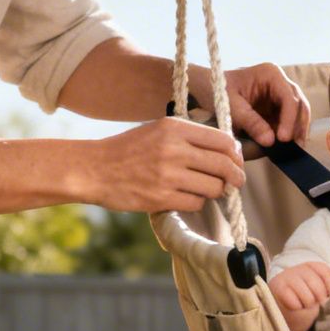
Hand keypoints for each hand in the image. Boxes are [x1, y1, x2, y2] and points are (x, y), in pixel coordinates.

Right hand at [84, 118, 245, 212]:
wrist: (94, 169)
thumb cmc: (129, 149)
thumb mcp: (158, 130)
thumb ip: (190, 136)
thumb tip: (227, 150)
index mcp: (175, 127)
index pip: (223, 140)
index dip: (235, 154)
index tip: (235, 161)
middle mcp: (174, 149)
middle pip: (224, 165)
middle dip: (235, 176)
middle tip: (235, 182)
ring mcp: (168, 174)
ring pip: (214, 187)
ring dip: (214, 191)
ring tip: (206, 189)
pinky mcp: (161, 197)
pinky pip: (196, 203)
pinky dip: (195, 202)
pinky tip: (186, 197)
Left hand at [214, 62, 310, 146]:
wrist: (208, 87)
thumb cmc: (218, 90)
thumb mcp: (231, 105)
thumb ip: (250, 122)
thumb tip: (270, 141)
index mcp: (271, 74)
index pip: (289, 98)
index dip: (289, 119)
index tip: (283, 139)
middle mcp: (280, 83)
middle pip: (299, 105)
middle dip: (298, 126)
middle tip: (295, 146)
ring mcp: (280, 96)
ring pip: (298, 114)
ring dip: (296, 132)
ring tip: (292, 150)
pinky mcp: (277, 108)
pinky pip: (288, 121)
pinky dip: (288, 134)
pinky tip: (285, 147)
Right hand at [270, 261, 329, 311]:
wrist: (281, 299)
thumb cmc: (304, 291)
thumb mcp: (318, 283)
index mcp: (310, 265)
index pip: (326, 273)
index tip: (329, 292)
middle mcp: (298, 268)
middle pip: (318, 288)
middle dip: (320, 298)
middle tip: (316, 300)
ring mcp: (287, 277)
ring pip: (308, 298)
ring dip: (309, 304)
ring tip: (305, 302)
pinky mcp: (278, 288)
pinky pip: (295, 303)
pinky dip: (297, 307)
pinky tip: (296, 304)